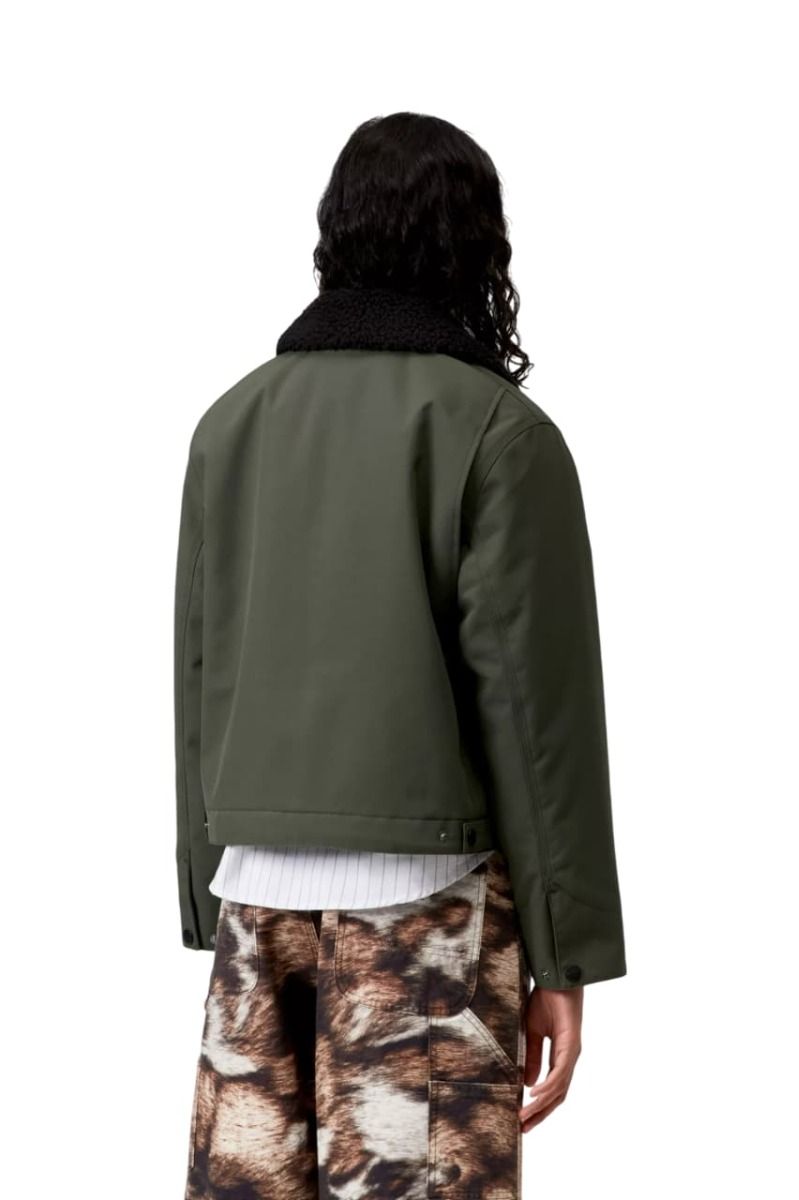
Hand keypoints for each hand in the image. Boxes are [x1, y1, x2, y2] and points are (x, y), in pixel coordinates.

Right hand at [519, 984, 582, 1131]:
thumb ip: (532, 1056)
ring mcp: (572, 1053)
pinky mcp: (572, 1044)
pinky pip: (560, 1072)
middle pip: (557, 1095)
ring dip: (541, 1105)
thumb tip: (528, 1085)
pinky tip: (535, 1094)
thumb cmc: (546, 1000)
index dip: (539, 1106)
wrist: (555, 978)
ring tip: (524, 1116)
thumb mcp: (532, 1032)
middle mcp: (569, 1059)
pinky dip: (548, 1085)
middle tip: (522, 1129)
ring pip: (559, 1088)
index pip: (552, 1089)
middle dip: (540, 1114)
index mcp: (561, 1057)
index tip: (522, 1121)